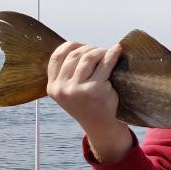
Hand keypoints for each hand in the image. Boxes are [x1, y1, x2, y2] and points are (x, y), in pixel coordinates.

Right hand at [46, 42, 131, 162]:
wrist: (100, 124)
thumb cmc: (86, 103)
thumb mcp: (68, 91)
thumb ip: (66, 73)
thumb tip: (78, 45)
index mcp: (53, 87)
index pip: (57, 57)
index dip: (70, 46)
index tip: (81, 45)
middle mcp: (63, 88)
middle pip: (74, 55)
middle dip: (88, 49)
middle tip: (99, 51)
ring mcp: (79, 89)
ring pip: (88, 57)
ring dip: (99, 51)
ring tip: (107, 52)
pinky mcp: (96, 89)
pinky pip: (105, 64)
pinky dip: (112, 54)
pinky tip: (117, 50)